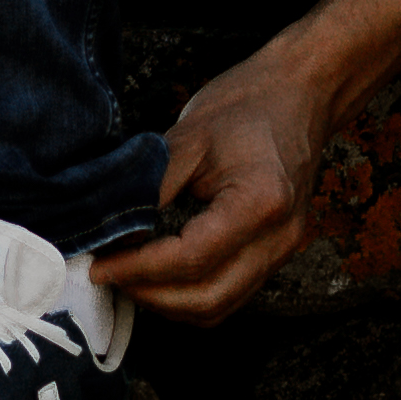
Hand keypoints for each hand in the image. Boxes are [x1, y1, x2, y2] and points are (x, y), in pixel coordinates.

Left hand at [89, 48, 334, 323]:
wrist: (300, 93)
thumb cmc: (247, 104)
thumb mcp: (188, 138)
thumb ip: (149, 189)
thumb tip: (108, 232)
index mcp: (260, 203)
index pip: (191, 258)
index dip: (139, 269)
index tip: (100, 265)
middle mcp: (279, 238)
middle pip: (207, 298)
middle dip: (151, 295)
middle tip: (108, 274)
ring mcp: (283, 251)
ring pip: (219, 306)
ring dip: (168, 302)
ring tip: (129, 276)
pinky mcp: (276, 254)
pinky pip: (229, 294)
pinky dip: (190, 295)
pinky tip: (160, 275)